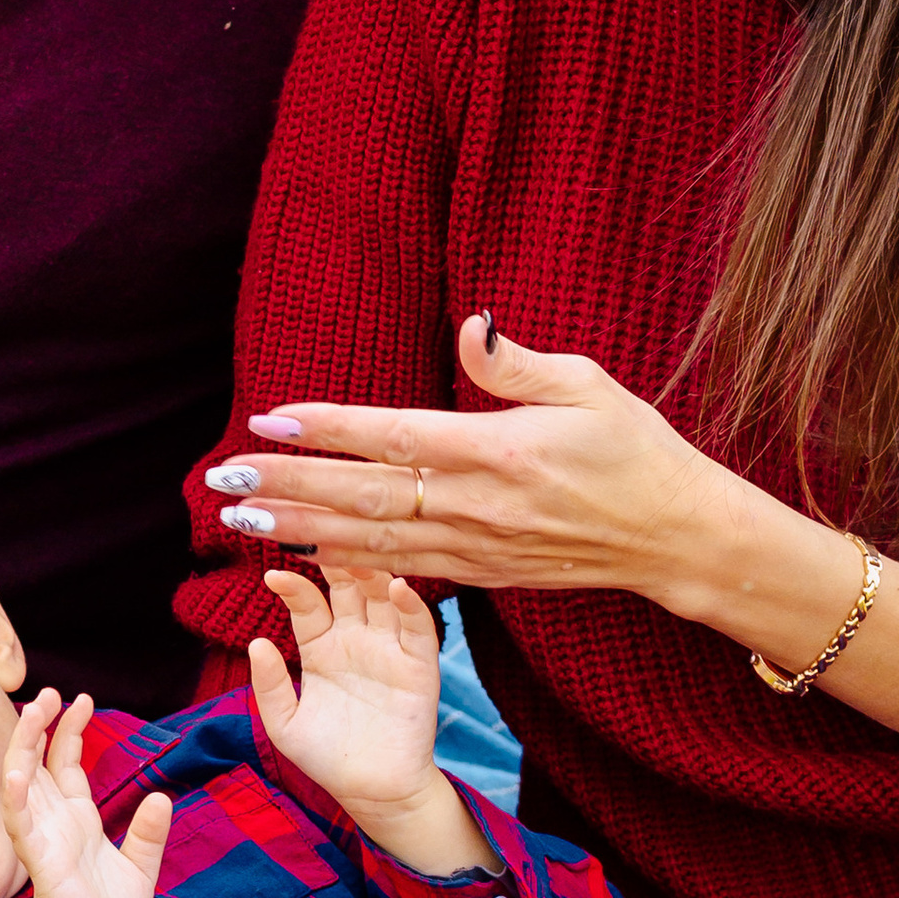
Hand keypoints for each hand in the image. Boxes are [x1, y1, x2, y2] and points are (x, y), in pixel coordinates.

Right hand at [1, 689, 173, 897]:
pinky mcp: (39, 861)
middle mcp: (54, 823)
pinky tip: (19, 771)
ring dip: (23, 746)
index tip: (82, 700)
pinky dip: (17, 796)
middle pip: (37, 762)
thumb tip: (161, 795)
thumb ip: (149, 832)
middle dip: (41, 726)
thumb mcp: (140, 867)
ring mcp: (42, 838)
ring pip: (22, 781)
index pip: (64, 764)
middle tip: (53, 693)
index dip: (70, 731)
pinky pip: (21, 823)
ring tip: (34, 711)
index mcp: (76, 820)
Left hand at [205, 316, 728, 614]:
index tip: (271, 416)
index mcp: (498, 451)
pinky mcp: (482, 575)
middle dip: (290, 485)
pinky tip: (303, 552)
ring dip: (301, 529)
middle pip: (364, 495)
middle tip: (225, 477)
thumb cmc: (634, 450)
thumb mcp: (588, 386)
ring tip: (242, 517)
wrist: (674, 536)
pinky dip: (347, 563)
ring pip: (371, 541)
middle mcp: (478, 505)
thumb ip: (516, 362)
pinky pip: (400, 570)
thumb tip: (472, 322)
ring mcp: (477, 547)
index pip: (393, 436)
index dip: (327, 428)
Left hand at [250, 560, 492, 875]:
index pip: (308, 604)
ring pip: (383, 597)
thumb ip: (270, 685)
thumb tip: (256, 643)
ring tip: (358, 552)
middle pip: (348, 587)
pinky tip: (398, 587)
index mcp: (321, 648)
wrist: (373, 793)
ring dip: (373, 573)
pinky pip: (419, 628)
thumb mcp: (285, 724)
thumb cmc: (328, 759)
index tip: (273, 574)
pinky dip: (411, 605)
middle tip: (322, 536)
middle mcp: (356, 640)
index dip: (294, 587)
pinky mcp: (420, 666)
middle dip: (336, 562)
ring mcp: (389, 649)